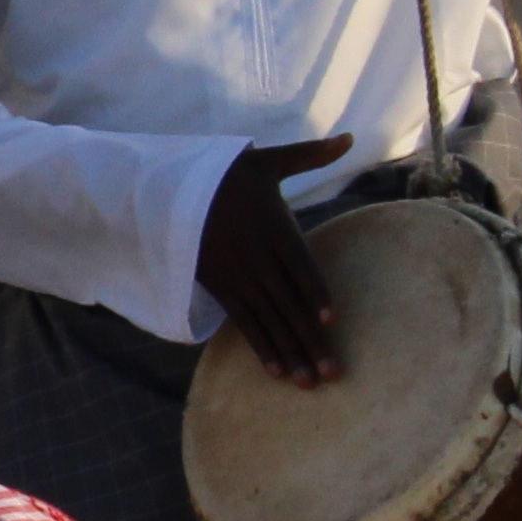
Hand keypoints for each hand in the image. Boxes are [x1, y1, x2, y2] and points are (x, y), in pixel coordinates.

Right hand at [193, 136, 356, 383]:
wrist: (170, 189)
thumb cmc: (225, 174)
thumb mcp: (267, 161)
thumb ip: (311, 155)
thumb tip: (351, 138)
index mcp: (272, 229)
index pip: (299, 268)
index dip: (315, 293)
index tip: (331, 320)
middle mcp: (255, 259)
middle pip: (288, 305)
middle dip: (310, 341)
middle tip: (332, 373)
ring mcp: (237, 277)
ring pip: (268, 321)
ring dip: (289, 353)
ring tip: (308, 382)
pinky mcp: (221, 288)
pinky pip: (244, 322)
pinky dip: (261, 346)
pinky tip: (276, 369)